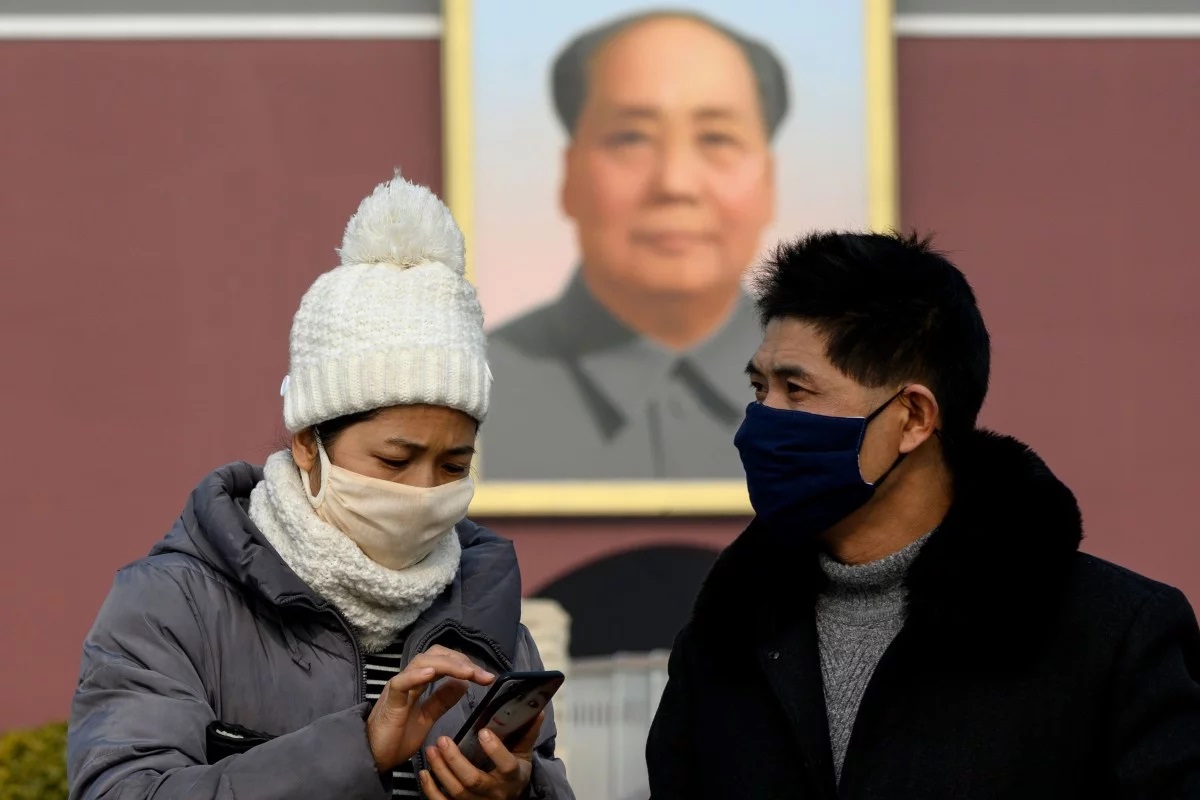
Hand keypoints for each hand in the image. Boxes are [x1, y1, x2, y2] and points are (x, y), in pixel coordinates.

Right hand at [367, 645, 494, 771]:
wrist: (372, 758)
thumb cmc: (396, 739)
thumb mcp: (426, 718)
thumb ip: (441, 701)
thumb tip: (463, 684)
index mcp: (418, 683)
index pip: (443, 661)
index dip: (465, 664)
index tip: (487, 677)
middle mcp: (409, 680)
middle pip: (435, 655)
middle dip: (461, 661)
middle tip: (482, 674)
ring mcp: (398, 688)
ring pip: (422, 662)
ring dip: (448, 664)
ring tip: (468, 672)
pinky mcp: (390, 701)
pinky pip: (402, 682)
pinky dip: (417, 675)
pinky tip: (433, 673)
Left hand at [419, 713, 544, 798]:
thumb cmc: (513, 773)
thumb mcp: (523, 754)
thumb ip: (528, 732)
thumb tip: (538, 708)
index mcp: (512, 777)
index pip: (506, 766)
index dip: (495, 750)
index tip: (483, 731)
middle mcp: (494, 793)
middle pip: (473, 780)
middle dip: (456, 761)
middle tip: (443, 740)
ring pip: (456, 792)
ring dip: (441, 770)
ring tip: (431, 749)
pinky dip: (431, 790)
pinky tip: (425, 773)